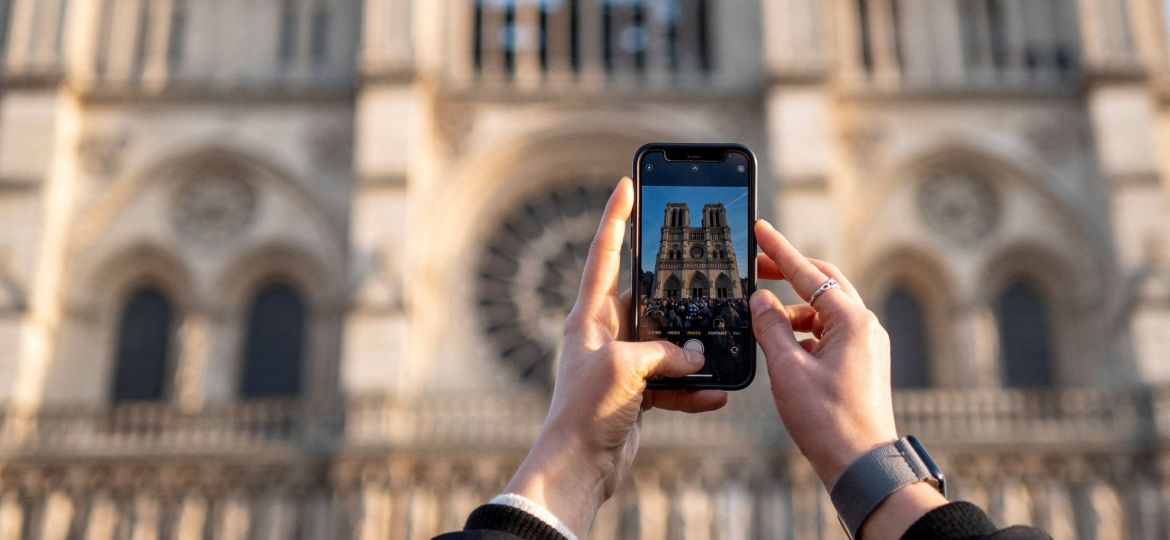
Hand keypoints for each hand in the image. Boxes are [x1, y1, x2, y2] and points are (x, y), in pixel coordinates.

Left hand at [504, 178, 727, 536]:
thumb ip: (665, 352)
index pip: (604, 255)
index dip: (615, 218)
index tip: (626, 184)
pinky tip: (716, 394)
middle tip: (703, 279)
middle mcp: (604, 335)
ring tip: (717, 349)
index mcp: (589, 317)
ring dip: (691, 353)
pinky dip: (693, 389)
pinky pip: (671, 382)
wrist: (578, 466)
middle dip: (677, 300)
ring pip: (666, 345)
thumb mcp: (626, 368)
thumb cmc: (586, 409)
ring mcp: (621, 365)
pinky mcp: (635, 394)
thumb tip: (695, 355)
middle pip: (647, 303)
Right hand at [750, 219, 945, 538]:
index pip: (809, 274)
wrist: (862, 465)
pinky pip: (830, 333)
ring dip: (795, 309)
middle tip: (758, 268)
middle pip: (824, 284)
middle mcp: (865, 326)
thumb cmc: (827, 420)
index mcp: (851, 320)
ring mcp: (867, 345)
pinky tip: (783, 345)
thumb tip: (760, 301)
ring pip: (826, 310)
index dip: (780, 250)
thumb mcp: (788, 369)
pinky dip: (805, 332)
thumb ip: (770, 328)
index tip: (761, 229)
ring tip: (763, 319)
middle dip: (790, 274)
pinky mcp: (862, 363)